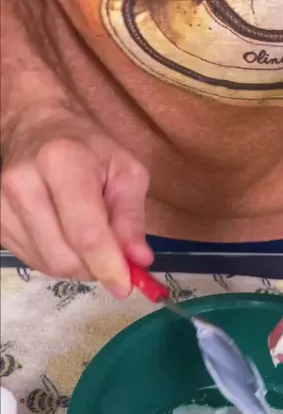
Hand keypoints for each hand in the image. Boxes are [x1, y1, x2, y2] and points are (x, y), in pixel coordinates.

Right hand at [1, 109, 152, 294]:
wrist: (36, 128)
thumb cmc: (88, 149)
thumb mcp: (125, 171)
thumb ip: (132, 217)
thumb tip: (138, 260)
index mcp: (63, 162)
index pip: (85, 234)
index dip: (108, 266)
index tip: (125, 285)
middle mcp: (23, 183)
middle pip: (64, 256)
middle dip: (94, 267)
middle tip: (111, 256)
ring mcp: (2, 203)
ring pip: (47, 264)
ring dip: (76, 266)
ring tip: (87, 241)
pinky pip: (31, 260)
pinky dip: (55, 260)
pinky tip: (64, 238)